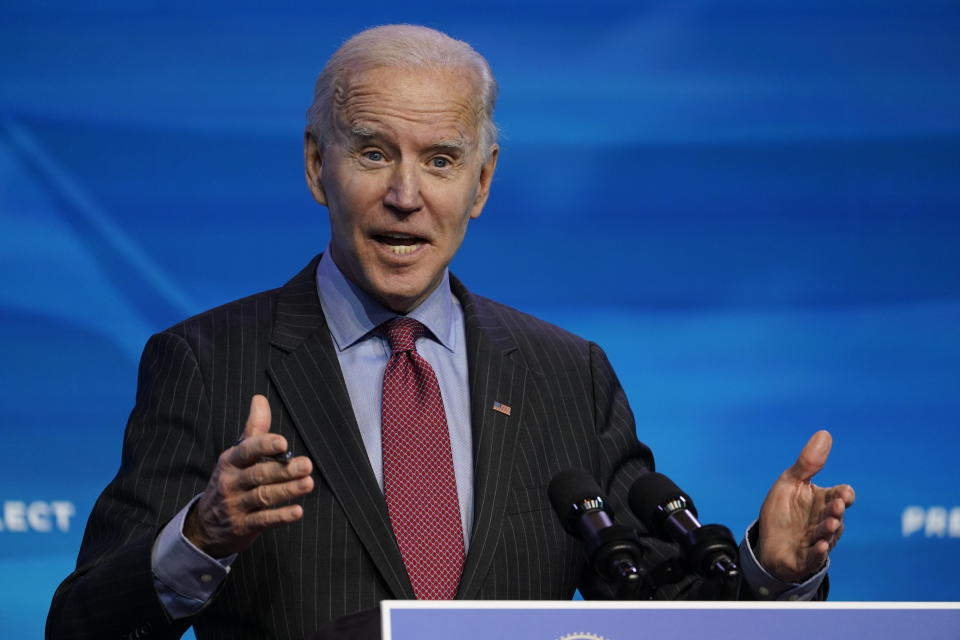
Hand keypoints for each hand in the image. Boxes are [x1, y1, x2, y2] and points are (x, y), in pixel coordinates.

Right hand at [184, 394, 313, 557]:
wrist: (206, 525)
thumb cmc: (231, 481)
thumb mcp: (237, 455)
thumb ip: (254, 430)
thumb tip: (260, 399)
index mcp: (230, 462)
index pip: (246, 452)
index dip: (264, 447)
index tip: (283, 443)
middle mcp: (232, 483)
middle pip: (259, 475)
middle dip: (284, 470)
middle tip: (307, 464)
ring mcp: (236, 506)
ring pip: (264, 497)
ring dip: (287, 490)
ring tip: (308, 483)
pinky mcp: (244, 526)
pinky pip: (263, 520)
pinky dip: (280, 516)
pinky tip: (297, 511)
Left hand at [756, 430, 854, 582]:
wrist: (767, 544)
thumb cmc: (782, 512)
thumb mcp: (790, 483)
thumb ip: (808, 462)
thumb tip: (825, 433)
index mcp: (823, 501)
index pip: (842, 496)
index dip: (845, 495)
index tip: (842, 493)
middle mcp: (824, 521)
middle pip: (836, 515)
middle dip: (836, 511)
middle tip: (836, 506)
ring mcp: (817, 540)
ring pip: (827, 535)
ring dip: (829, 530)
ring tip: (830, 524)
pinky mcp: (805, 558)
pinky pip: (814, 557)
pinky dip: (817, 552)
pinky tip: (818, 546)